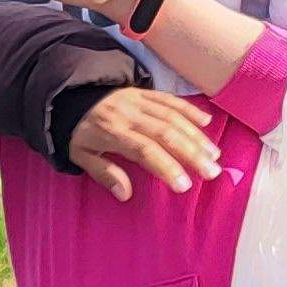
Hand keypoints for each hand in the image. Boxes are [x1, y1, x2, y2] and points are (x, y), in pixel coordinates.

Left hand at [66, 87, 222, 199]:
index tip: (184, 185)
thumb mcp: (80, 155)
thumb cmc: (79, 131)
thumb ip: (103, 173)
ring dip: (196, 136)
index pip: (144, 150)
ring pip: (172, 117)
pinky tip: (206, 122)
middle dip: (191, 153)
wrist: (72, 94)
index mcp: (112, 132)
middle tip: (211, 172)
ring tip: (214, 155)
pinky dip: (190, 109)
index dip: (166, 167)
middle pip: (165, 134)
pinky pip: (170, 99)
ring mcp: (139, 101)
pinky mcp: (145, 92)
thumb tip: (125, 194)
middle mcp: (129, 115)